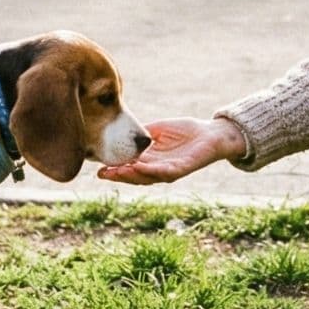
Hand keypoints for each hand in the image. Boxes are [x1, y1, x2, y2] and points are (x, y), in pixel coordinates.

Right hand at [96, 116, 244, 184]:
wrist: (210, 134)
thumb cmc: (185, 132)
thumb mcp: (156, 130)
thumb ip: (139, 134)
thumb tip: (118, 130)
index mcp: (149, 161)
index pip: (128, 168)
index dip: (114, 169)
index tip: (98, 168)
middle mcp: (157, 169)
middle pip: (134, 177)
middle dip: (119, 176)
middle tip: (103, 173)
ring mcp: (169, 171)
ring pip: (147, 178)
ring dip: (132, 176)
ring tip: (117, 172)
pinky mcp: (182, 169)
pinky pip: (165, 173)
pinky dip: (152, 171)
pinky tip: (140, 167)